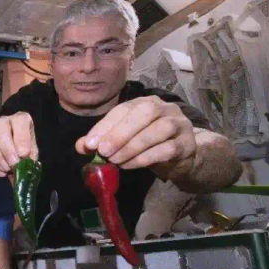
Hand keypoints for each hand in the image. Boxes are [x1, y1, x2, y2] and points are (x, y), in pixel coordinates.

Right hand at [0, 112, 38, 177]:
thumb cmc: (25, 149)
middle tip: (13, 164)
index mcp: (20, 119)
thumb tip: (24, 168)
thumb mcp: (32, 152)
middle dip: (7, 149)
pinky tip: (1, 172)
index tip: (23, 154)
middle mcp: (3, 120)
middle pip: (0, 128)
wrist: (14, 152)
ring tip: (7, 170)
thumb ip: (30, 158)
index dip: (21, 138)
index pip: (19, 121)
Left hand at [76, 96, 196, 179]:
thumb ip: (103, 140)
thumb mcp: (123, 141)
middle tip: (103, 151)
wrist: (180, 159)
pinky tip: (129, 165)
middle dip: (120, 132)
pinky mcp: (187, 144)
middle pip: (145, 112)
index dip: (105, 125)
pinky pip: (167, 149)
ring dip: (132, 146)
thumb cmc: (148, 145)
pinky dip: (145, 158)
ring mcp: (179, 124)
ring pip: (159, 129)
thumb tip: (81, 146)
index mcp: (145, 103)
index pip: (123, 109)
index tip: (89, 143)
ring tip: (115, 160)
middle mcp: (165, 108)